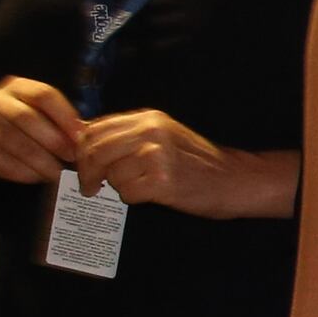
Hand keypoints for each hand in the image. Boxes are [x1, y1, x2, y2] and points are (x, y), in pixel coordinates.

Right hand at [0, 78, 81, 183]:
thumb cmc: (26, 125)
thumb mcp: (44, 114)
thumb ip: (64, 121)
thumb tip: (88, 138)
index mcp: (17, 86)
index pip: (44, 95)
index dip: (66, 117)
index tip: (82, 136)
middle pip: (26, 118)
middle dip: (54, 141)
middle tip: (71, 157)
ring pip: (14, 142)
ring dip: (41, 161)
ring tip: (58, 172)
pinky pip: (1, 162)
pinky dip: (24, 172)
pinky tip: (38, 176)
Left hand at [77, 111, 292, 218]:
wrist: (235, 180)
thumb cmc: (197, 163)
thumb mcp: (164, 136)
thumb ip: (129, 135)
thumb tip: (83, 141)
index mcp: (149, 118)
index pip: (94, 129)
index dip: (81, 150)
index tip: (85, 165)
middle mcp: (152, 132)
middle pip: (95, 150)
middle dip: (87, 171)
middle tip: (90, 186)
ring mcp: (158, 155)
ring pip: (111, 173)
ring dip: (116, 186)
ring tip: (135, 188)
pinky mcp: (163, 181)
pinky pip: (127, 192)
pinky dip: (132, 198)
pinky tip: (148, 195)